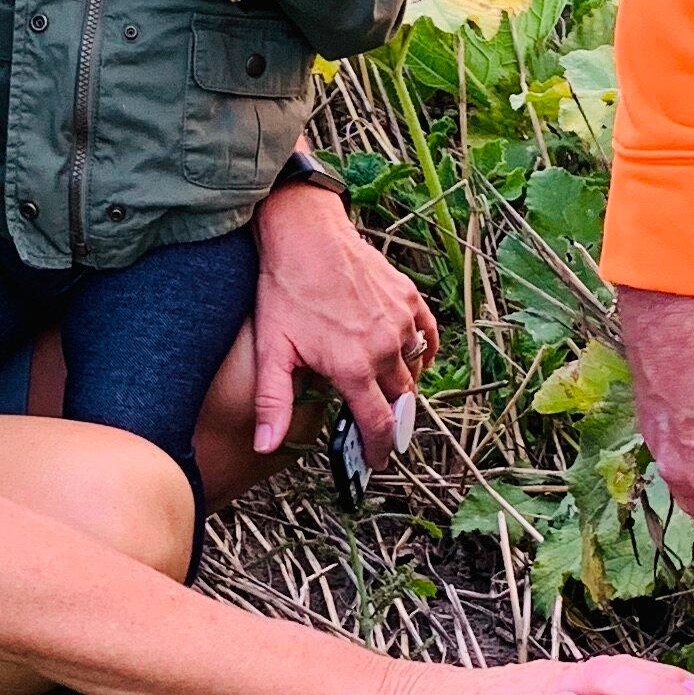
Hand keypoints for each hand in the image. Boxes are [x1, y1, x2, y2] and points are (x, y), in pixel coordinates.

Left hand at [252, 173, 434, 458]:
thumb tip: (265, 446)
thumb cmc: (284, 290)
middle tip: (379, 427)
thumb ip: (273, 402)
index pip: (378, 424)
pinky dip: (422, 351)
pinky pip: (428, 335)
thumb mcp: (273, 350)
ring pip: (414, 368)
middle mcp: (385, 347)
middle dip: (392, 419)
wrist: (304, 233)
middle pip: (401, 400)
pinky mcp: (408, 297)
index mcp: (353, 367)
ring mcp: (401, 320)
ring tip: (386, 393)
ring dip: (404, 385)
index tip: (376, 461)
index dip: (379, 449)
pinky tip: (407, 356)